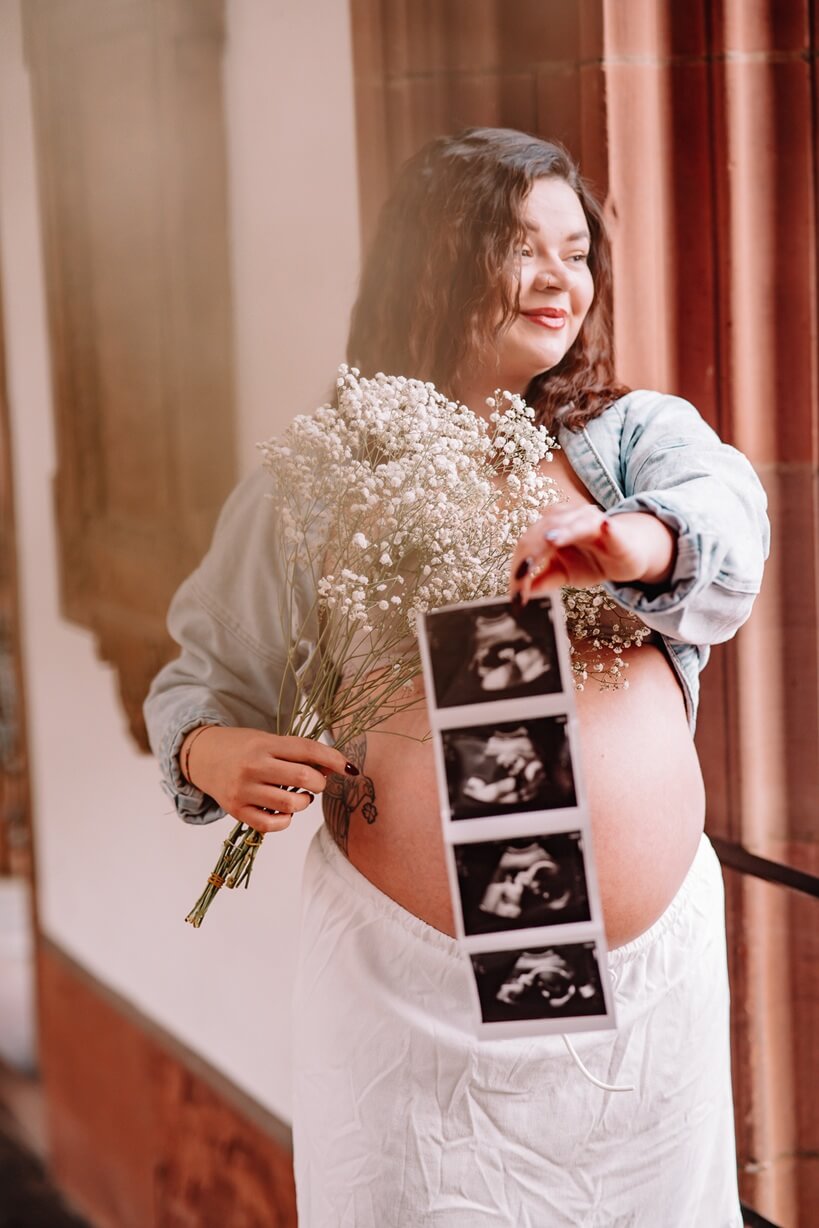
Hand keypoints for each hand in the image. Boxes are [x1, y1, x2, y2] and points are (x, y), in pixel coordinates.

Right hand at [181, 726, 358, 832]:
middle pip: (303, 778)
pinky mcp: (236, 811)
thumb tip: (333, 768)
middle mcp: (253, 766)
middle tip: (317, 783)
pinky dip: (286, 821)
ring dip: (304, 803)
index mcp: (264, 744)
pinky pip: (271, 825)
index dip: (334, 759)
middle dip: (320, 783)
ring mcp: (243, 790)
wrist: (201, 756)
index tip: (350, 768)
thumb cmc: (243, 748)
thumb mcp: (269, 741)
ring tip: (299, 797)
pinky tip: (284, 812)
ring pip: (291, 805)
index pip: (308, 750)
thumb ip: (298, 754)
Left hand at [508, 505, 676, 601]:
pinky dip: (606, 527)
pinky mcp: (615, 530)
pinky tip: (604, 527)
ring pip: (573, 524)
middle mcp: (568, 519)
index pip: (529, 543)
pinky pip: (610, 527)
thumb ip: (544, 580)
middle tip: (523, 574)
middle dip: (532, 553)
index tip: (514, 591)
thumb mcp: (565, 574)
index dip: (519, 565)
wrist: (627, 556)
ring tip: (550, 539)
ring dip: (563, 531)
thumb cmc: (594, 561)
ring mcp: (591, 522)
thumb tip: (520, 594)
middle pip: (544, 531)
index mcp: (552, 529)